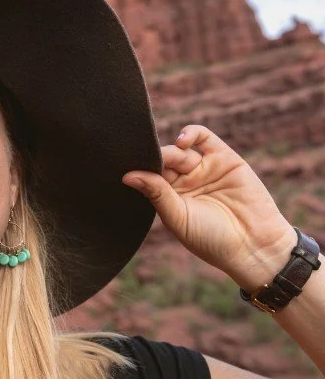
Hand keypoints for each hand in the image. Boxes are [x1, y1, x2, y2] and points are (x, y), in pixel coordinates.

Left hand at [122, 125, 295, 287]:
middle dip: (155, 159)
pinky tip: (182, 141)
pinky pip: (204, 138)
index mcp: (168, 197)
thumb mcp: (178, 217)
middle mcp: (184, 181)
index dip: (139, 169)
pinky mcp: (224, 158)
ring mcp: (203, 168)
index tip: (124, 166)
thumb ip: (156, 193)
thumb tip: (127, 176)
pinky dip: (191, 134)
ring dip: (171, 150)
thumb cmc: (211, 238)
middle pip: (162, 161)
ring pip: (180, 149)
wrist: (253, 244)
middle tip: (148, 161)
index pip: (148, 176)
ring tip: (168, 158)